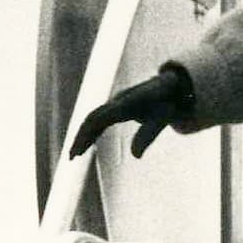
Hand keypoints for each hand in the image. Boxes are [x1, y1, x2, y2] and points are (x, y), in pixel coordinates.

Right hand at [68, 64, 190, 158]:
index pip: (99, 117)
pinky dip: (90, 133)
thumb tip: (136, 156)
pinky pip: (98, 120)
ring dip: (83, 136)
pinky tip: (86, 146)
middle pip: (91, 118)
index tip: (79, 148)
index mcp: (125, 103)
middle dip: (80, 137)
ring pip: (93, 119)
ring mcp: (114, 103)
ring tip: (74, 156)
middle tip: (72, 157)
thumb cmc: (167, 103)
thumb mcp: (162, 119)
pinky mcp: (115, 107)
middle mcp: (116, 101)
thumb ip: (148, 135)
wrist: (170, 86)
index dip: (87, 133)